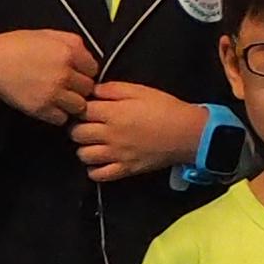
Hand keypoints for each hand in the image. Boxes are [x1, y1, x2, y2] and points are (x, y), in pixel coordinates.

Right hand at [0, 27, 101, 124]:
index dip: (83, 72)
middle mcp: (65, 71)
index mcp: (69, 50)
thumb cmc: (16, 47)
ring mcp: (54, 91)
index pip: (93, 69)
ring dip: (70, 104)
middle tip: (64, 86)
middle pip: (88, 88)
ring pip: (79, 106)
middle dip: (78, 88)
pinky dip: (56, 114)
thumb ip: (71, 43)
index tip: (74, 73)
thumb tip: (87, 58)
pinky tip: (47, 105)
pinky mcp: (42, 108)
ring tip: (57, 97)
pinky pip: (62, 118)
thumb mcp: (46, 34)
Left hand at [72, 80, 218, 182]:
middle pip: (76, 133)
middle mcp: (109, 135)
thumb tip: (92, 91)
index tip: (86, 107)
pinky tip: (100, 160)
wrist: (187, 133)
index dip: (81, 107)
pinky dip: (94, 169)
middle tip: (87, 124)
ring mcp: (116, 155)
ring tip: (93, 142)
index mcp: (113, 113)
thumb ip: (113, 89)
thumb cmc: (165, 108)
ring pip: (83, 155)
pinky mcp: (125, 170)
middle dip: (78, 127)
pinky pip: (98, 175)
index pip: (81, 110)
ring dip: (84, 147)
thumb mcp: (140, 90)